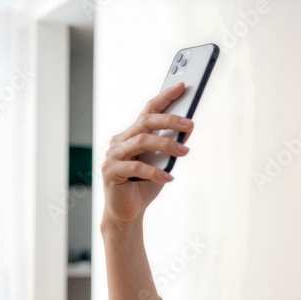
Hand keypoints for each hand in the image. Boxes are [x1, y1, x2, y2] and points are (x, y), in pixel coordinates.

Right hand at [101, 82, 194, 224]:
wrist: (128, 213)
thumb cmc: (145, 186)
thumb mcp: (163, 163)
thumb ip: (172, 145)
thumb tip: (189, 126)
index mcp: (131, 135)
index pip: (148, 111)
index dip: (164, 97)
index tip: (181, 86)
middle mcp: (120, 141)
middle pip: (145, 122)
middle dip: (169, 120)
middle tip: (190, 123)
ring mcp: (113, 155)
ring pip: (141, 142)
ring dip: (166, 145)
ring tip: (185, 152)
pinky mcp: (110, 172)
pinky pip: (135, 167)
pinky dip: (155, 172)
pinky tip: (170, 177)